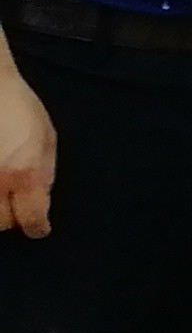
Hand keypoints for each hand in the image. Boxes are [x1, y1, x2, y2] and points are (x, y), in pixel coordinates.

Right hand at [0, 67, 52, 236]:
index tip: (39, 227)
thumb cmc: (17, 105)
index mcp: (24, 173)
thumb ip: (46, 172)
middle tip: (14, 203)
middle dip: (10, 217)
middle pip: (1, 223)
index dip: (37, 226)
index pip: (31, 219)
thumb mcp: (46, 136)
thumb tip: (43, 200)